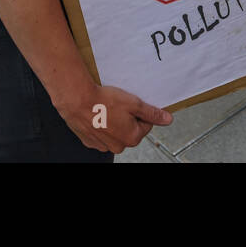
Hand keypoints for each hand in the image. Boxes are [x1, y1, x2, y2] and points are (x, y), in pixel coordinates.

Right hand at [53, 81, 171, 153]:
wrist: (77, 100)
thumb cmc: (104, 101)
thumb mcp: (134, 103)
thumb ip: (152, 113)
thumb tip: (167, 119)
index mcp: (132, 138)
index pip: (146, 124)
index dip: (140, 112)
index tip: (131, 104)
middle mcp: (118, 146)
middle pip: (130, 130)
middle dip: (127, 118)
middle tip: (118, 105)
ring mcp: (103, 145)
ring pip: (115, 132)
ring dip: (114, 122)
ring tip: (106, 109)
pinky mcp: (90, 141)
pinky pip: (101, 133)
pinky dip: (101, 125)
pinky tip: (97, 114)